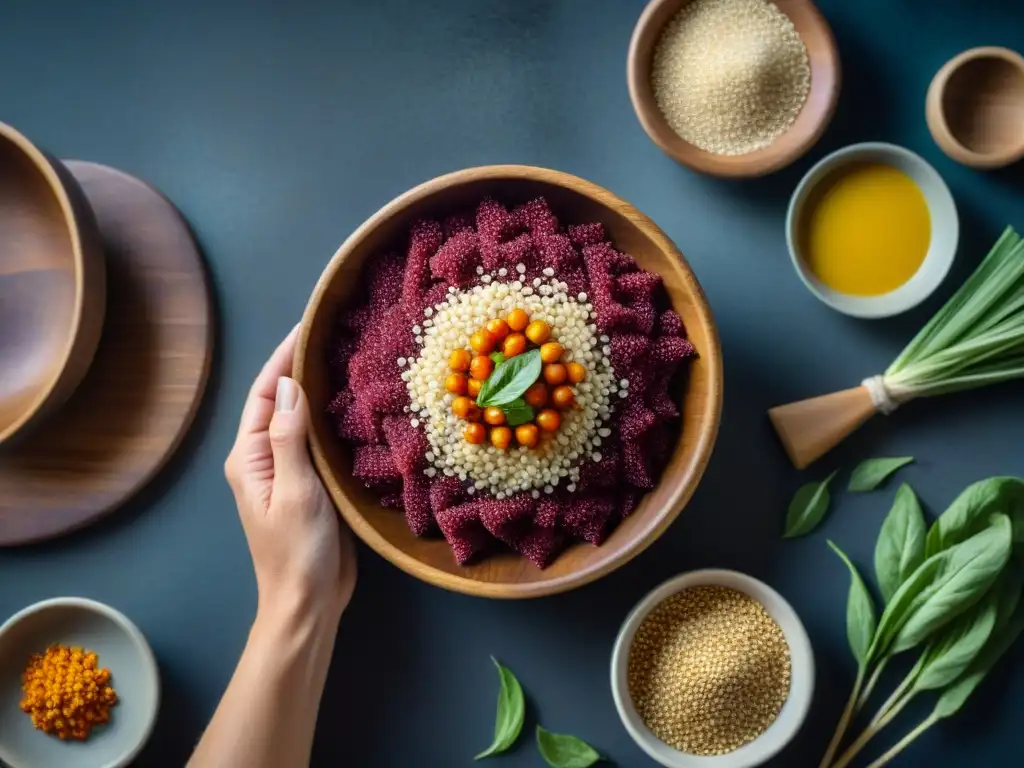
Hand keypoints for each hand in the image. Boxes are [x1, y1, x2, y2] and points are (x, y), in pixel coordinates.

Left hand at [224, 327, 356, 622]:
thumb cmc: (296, 551)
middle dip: (299, 367)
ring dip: (318, 391)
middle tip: (332, 335)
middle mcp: (263, 459)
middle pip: (279, 401)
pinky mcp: (310, 485)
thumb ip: (289, 437)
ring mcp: (286, 472)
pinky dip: (331, 419)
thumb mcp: (294, 491)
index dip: (282, 358)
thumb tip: (288, 385)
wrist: (308, 601)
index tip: (306, 326)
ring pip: (300, 419)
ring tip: (346, 361)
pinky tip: (353, 408)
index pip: (264, 394)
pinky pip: (317, 441)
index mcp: (249, 457)